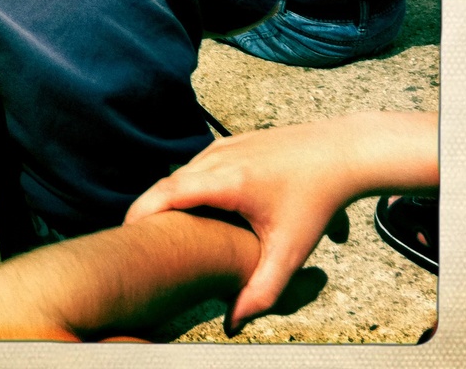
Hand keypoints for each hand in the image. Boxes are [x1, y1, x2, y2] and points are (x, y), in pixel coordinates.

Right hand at [124, 120, 355, 331]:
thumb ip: (262, 291)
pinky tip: (192, 211)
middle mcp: (217, 157)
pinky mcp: (230, 143)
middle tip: (135, 243)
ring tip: (160, 232)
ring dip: (168, 200)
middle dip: (148, 211)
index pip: (168, 192)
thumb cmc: (316, 199)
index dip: (142, 213)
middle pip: (169, 184)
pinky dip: (187, 188)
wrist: (339, 153)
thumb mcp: (290, 252)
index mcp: (227, 180)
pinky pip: (198, 167)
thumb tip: (234, 323)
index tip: (126, 236)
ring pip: (183, 174)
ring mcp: (223, 146)